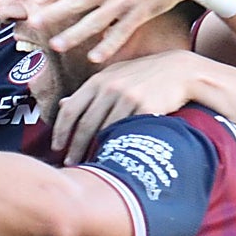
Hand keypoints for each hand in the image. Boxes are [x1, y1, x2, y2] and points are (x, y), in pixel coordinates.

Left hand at [32, 0, 204, 62]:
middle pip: (78, 2)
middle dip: (54, 14)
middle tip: (33, 24)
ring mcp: (126, 2)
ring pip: (95, 22)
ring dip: (75, 34)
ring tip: (56, 46)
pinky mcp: (140, 15)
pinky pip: (121, 33)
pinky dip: (108, 46)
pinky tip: (94, 57)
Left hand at [53, 53, 196, 163]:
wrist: (179, 71)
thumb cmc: (142, 74)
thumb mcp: (113, 75)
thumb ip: (89, 91)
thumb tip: (63, 104)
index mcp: (98, 80)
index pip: (71, 109)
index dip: (61, 131)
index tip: (56, 147)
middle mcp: (111, 88)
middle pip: (86, 124)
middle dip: (75, 147)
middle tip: (70, 163)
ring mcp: (129, 97)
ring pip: (106, 131)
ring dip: (95, 151)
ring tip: (91, 165)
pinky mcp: (147, 108)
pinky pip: (128, 133)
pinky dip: (119, 147)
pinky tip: (115, 157)